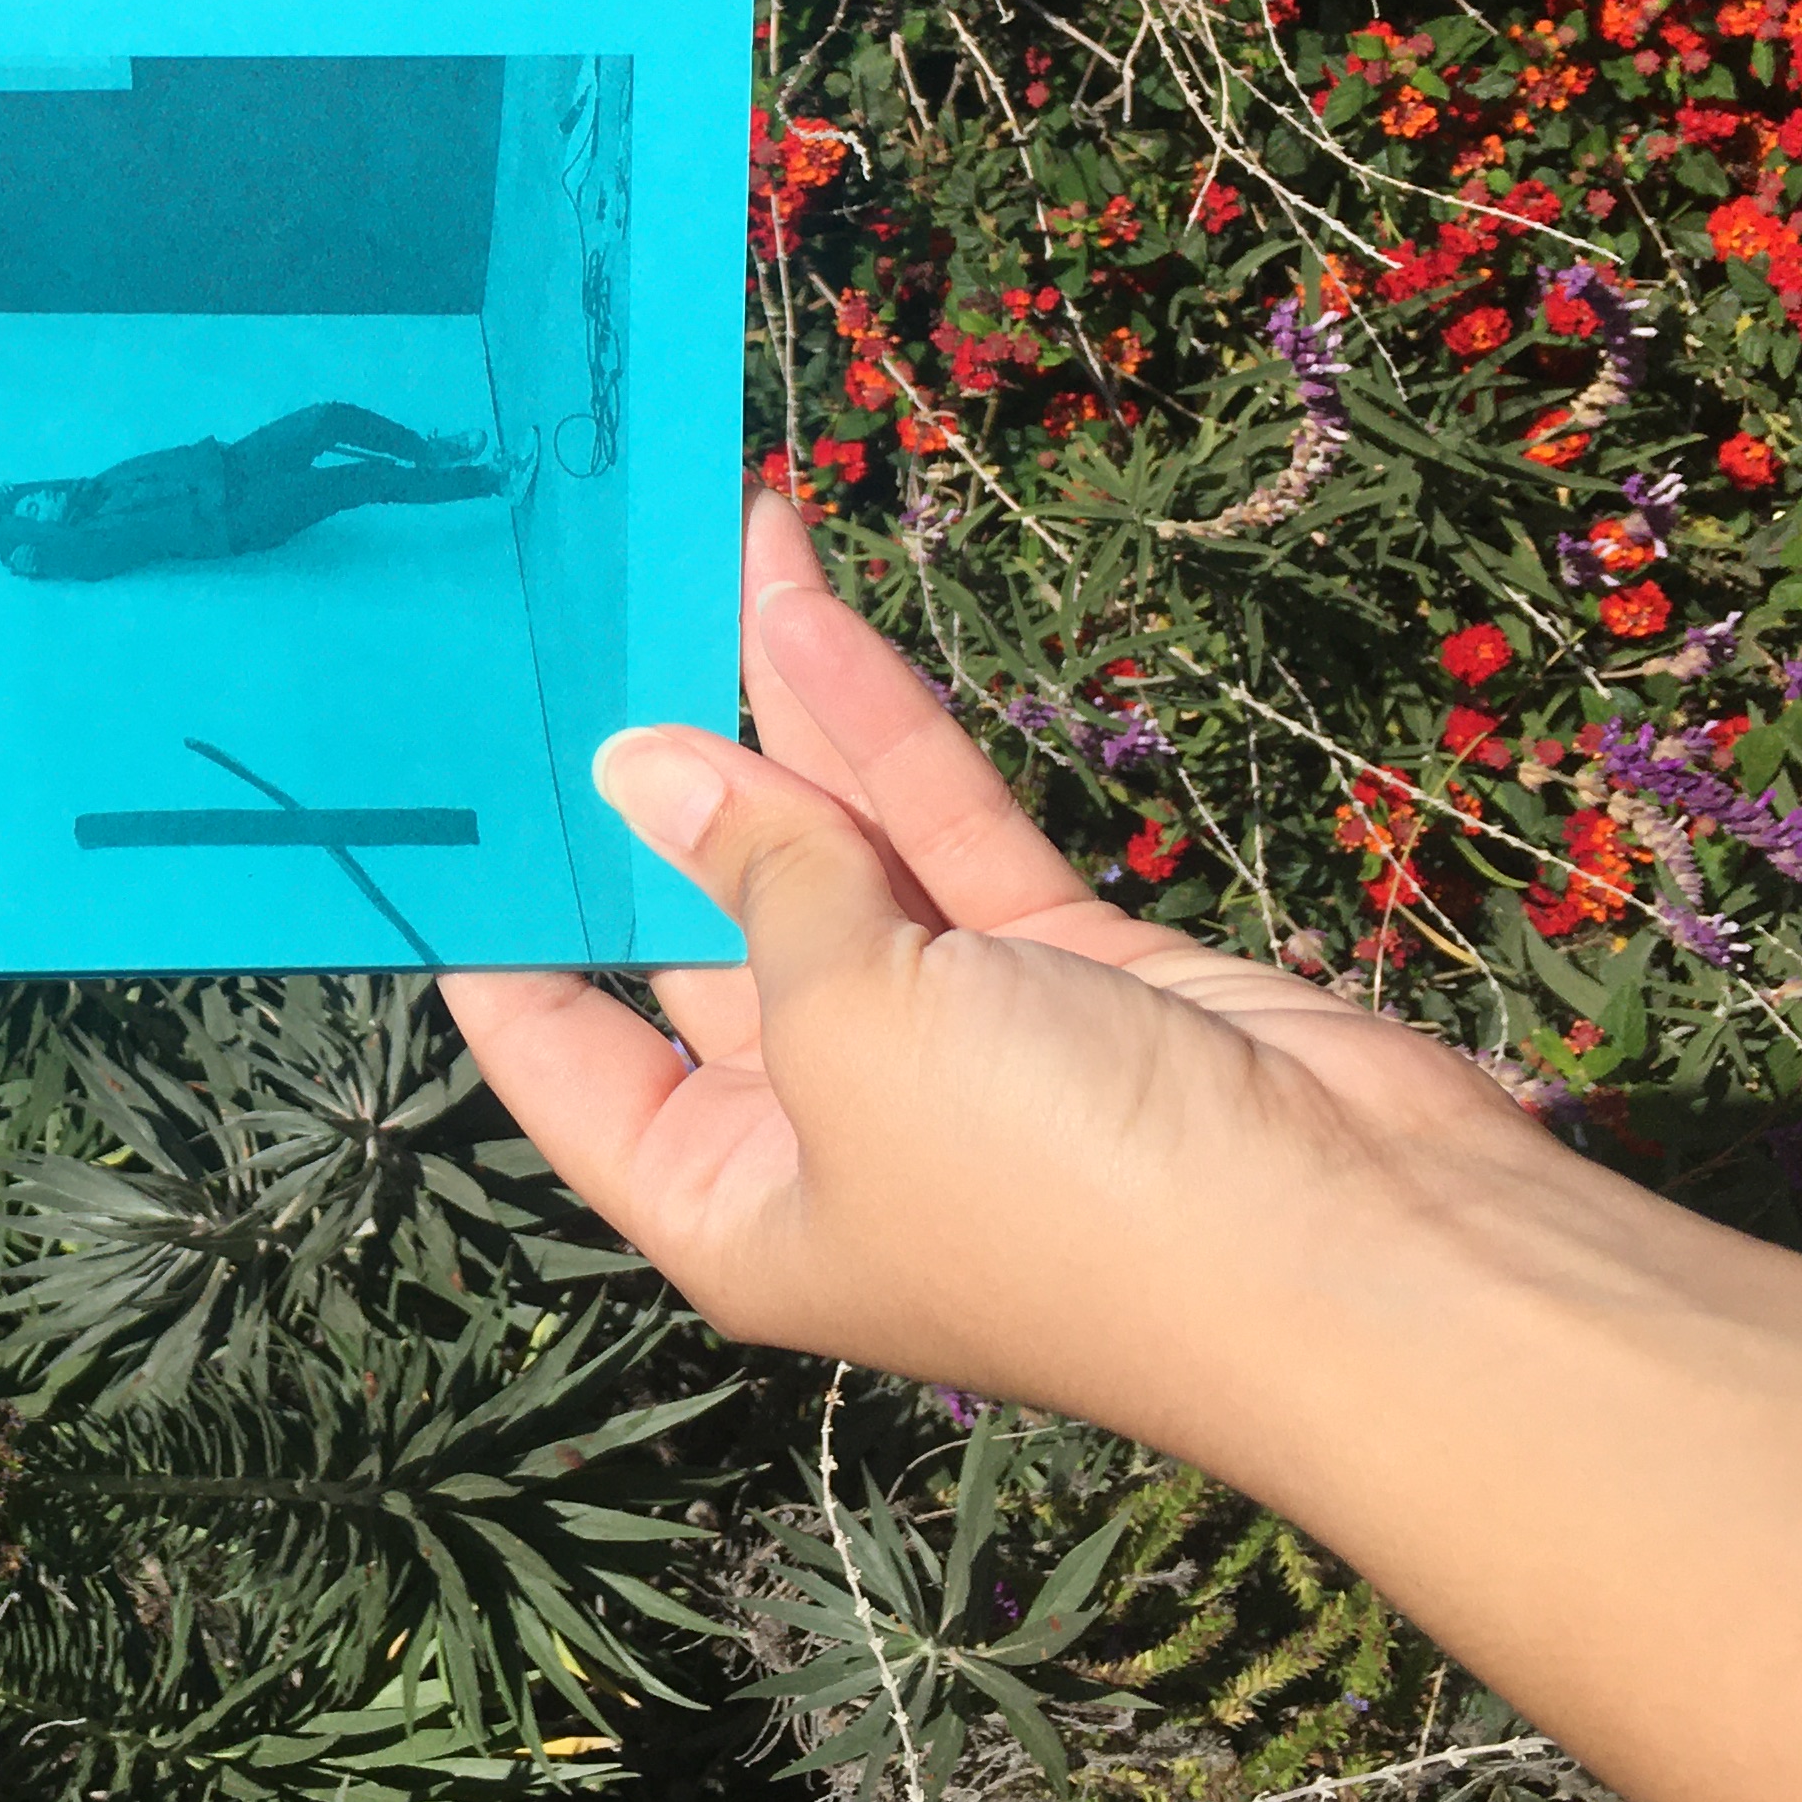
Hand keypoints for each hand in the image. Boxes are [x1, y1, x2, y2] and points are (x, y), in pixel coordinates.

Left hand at [444, 491, 1563, 1445]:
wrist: (1370, 1251)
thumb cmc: (1061, 1190)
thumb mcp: (856, 1032)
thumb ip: (753, 882)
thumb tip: (640, 767)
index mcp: (725, 1204)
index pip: (561, 1055)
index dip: (492, 929)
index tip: (431, 793)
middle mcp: (820, 1127)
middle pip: (688, 929)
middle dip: (635, 782)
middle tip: (552, 627)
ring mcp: (946, 1040)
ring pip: (819, 850)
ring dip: (757, 709)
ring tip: (675, 550)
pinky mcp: (1059, 965)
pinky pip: (933, 826)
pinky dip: (871, 720)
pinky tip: (795, 595)